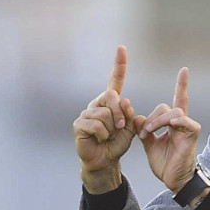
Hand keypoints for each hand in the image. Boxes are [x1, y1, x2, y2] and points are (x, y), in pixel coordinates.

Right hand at [74, 45, 137, 192]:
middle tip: (120, 127)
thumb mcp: (130, 129)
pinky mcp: (79, 124)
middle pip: (111, 96)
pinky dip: (102, 135)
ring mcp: (86, 113)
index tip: (122, 48)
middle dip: (119, 113)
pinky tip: (99, 140)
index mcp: (110, 102)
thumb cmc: (116, 144)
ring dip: (111, 129)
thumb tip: (125, 102)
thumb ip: (130, 115)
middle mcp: (97, 103)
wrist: (105, 161)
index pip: (115, 80)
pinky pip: (96, 125)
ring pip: (105, 114)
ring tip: (108, 137)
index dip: (119, 64)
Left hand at [136, 67, 201, 192]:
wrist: (174, 180)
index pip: (178, 100)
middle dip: (151, 118)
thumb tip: (137, 117)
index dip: (182, 85)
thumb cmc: (165, 164)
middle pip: (165, 107)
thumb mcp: (150, 145)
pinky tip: (165, 127)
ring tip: (148, 133)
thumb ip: (144, 130)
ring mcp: (188, 127)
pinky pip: (183, 120)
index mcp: (173, 123)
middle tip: (143, 132)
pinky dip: (172, 122)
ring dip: (157, 121)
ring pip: (172, 111)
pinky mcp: (192, 133)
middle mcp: (182, 122)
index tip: (185, 70)